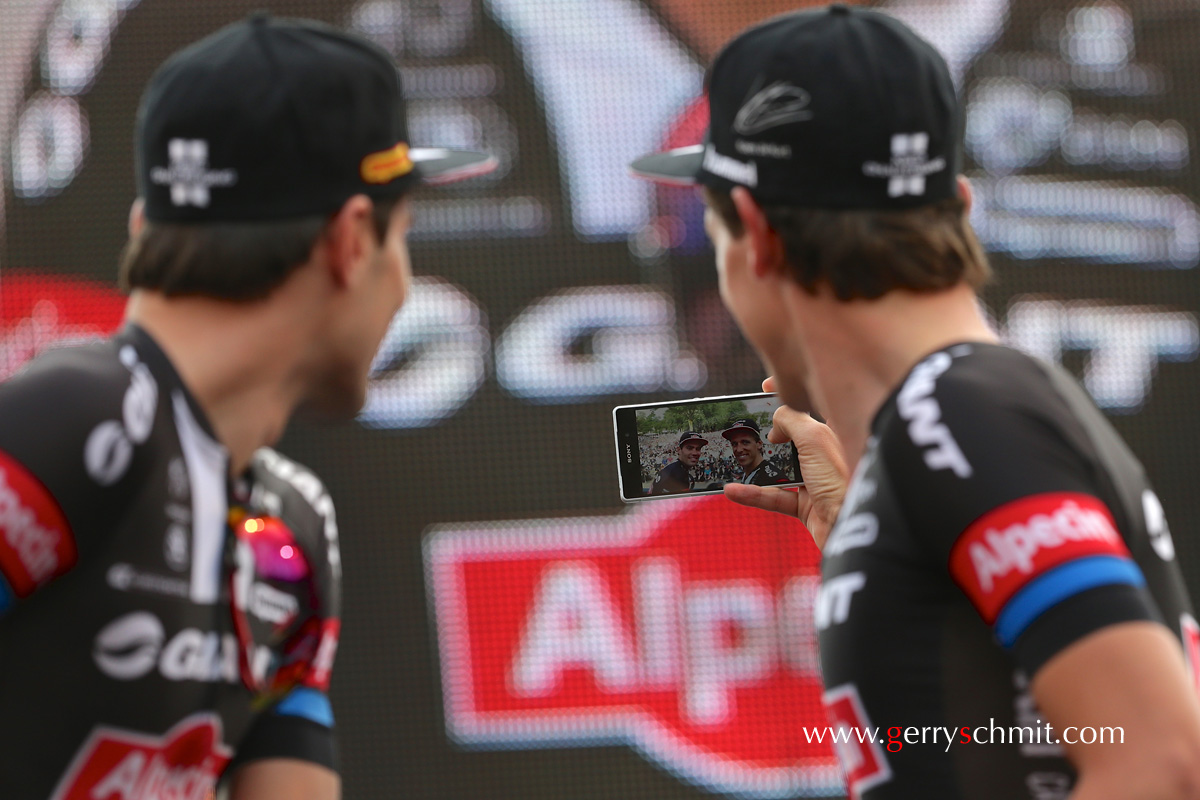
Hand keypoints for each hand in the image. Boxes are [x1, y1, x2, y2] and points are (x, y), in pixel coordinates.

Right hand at [723, 377, 848, 549]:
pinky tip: (734, 491)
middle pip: (796, 435)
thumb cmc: (843, 480)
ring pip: (783, 467)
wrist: (854, 529)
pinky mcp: (809, 506)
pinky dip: (755, 495)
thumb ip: (790, 420)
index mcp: (840, 430)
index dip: (792, 390)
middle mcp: (831, 453)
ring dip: (758, 467)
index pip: (816, 401)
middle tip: (749, 426)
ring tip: (736, 460)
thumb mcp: (814, 438)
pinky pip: (777, 496)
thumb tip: (775, 425)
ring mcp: (820, 480)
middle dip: (771, 431)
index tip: (766, 386)